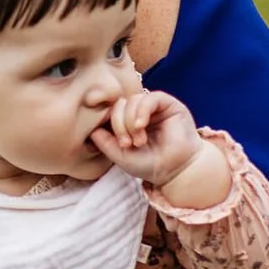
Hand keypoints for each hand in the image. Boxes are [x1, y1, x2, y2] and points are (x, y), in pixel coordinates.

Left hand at [90, 90, 230, 206]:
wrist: (176, 170)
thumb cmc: (150, 164)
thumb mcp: (121, 156)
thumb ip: (104, 142)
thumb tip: (92, 129)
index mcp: (126, 122)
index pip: (109, 112)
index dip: (108, 124)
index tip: (117, 144)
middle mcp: (138, 112)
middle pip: (118, 105)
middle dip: (119, 125)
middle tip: (127, 144)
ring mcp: (152, 107)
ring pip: (132, 100)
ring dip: (130, 121)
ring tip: (138, 141)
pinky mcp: (167, 104)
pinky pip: (149, 98)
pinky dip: (141, 111)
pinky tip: (141, 126)